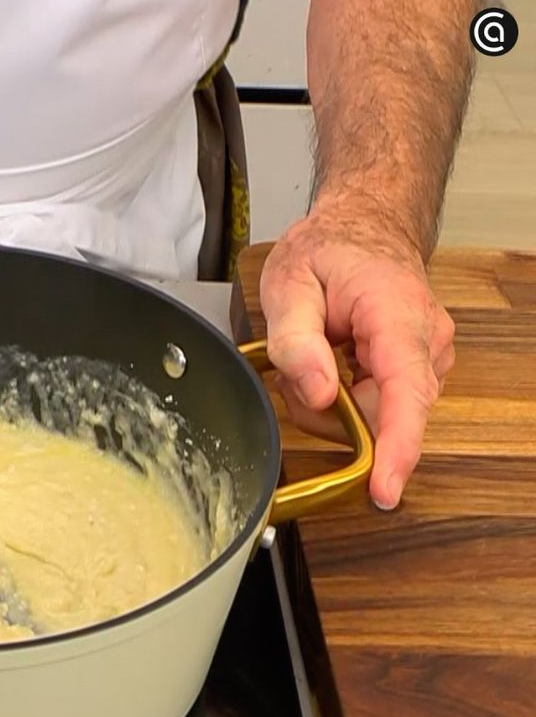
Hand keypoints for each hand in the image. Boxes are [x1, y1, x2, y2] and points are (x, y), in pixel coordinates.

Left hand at [259, 195, 455, 509]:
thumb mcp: (290, 284)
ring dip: (333, 403)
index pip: (405, 394)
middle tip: (296, 368)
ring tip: (314, 355)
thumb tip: (321, 396)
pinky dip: (344, 397)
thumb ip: (297, 342)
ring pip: (375, 417)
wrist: (363, 225)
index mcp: (397, 317)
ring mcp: (427, 359)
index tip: (384, 492)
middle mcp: (426, 343)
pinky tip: (332, 364)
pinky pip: (376, 407)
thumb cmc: (328, 249)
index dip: (396, 450)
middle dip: (329, 412)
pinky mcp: (414, 371)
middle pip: (381, 416)